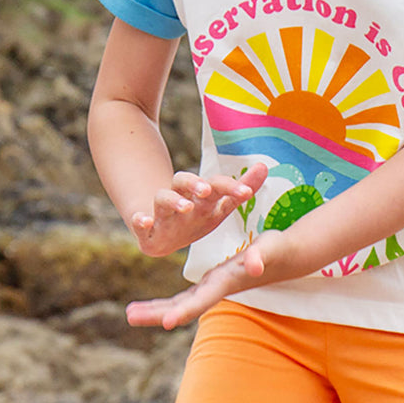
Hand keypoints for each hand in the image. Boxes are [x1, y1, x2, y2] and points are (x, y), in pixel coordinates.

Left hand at [125, 232, 278, 328]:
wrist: (285, 257)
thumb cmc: (277, 249)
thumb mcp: (269, 247)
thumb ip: (261, 255)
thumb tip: (255, 264)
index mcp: (226, 281)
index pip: (202, 298)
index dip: (184, 309)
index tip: (166, 322)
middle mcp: (217, 288)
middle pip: (184, 305)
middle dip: (158, 312)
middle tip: (129, 316)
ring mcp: (213, 288)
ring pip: (180, 303)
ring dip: (155, 310)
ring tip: (130, 314)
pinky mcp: (212, 284)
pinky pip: (185, 297)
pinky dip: (166, 303)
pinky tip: (150, 308)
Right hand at [129, 162, 266, 256]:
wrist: (161, 236)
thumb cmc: (195, 218)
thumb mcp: (219, 207)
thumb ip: (241, 189)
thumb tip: (264, 166)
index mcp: (200, 196)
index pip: (216, 185)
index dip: (230, 187)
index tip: (247, 193)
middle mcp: (181, 199)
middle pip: (185, 182)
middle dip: (195, 184)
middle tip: (206, 190)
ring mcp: (162, 212)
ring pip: (163, 198)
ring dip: (173, 201)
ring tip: (184, 207)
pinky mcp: (144, 228)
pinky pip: (139, 221)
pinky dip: (140, 220)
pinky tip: (144, 221)